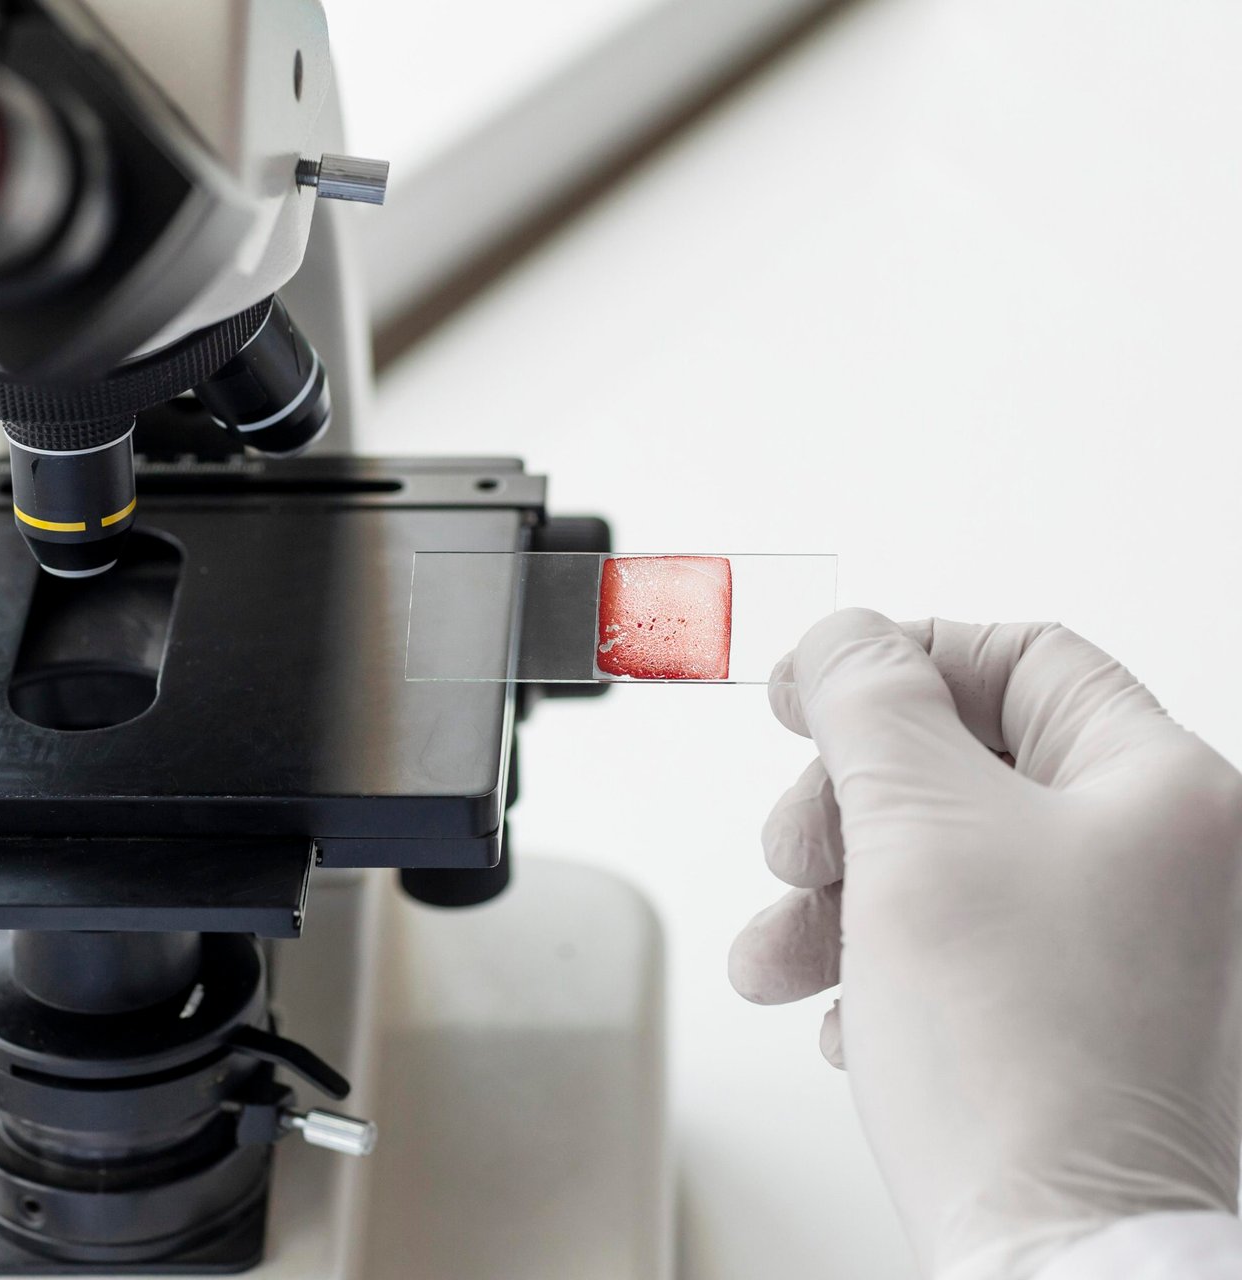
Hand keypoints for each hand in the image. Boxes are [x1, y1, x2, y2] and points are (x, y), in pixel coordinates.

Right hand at [728, 610, 1241, 1278]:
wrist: (1063, 1262)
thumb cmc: (1019, 1061)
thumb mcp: (916, 832)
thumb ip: (869, 702)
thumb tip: (843, 639)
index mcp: (1162, 788)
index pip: (1020, 656)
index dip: (896, 659)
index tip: (805, 689)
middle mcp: (1164, 862)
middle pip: (968, 764)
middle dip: (848, 802)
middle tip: (794, 850)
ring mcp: (1127, 948)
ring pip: (948, 864)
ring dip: (840, 897)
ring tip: (784, 959)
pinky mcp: (1082, 1021)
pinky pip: (965, 947)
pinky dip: (886, 964)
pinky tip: (849, 1016)